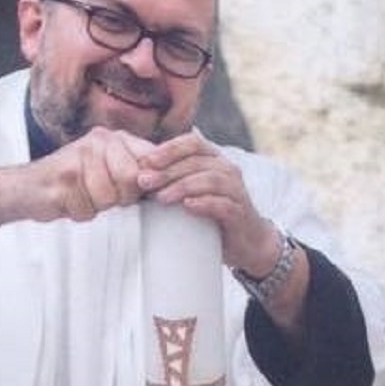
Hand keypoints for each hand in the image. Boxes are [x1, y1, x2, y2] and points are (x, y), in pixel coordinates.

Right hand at [26, 126, 155, 221]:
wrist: (29, 187)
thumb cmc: (76, 181)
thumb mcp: (110, 169)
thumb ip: (138, 171)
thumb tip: (169, 184)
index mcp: (114, 138)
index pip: (150, 160)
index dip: (151, 182)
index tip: (144, 191)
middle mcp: (98, 142)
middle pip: (131, 180)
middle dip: (120, 197)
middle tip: (102, 194)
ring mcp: (78, 158)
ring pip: (108, 198)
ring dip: (96, 206)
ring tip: (82, 196)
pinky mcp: (63, 179)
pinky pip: (87, 209)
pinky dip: (79, 212)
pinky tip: (68, 201)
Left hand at [136, 130, 280, 274]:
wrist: (246, 242)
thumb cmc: (212, 214)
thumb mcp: (192, 191)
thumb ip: (173, 180)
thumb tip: (138, 175)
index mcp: (214, 160)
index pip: (192, 143)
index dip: (169, 149)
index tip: (146, 161)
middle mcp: (227, 170)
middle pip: (196, 162)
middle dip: (167, 171)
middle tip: (144, 182)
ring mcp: (236, 191)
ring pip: (209, 180)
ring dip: (182, 186)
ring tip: (161, 198)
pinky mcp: (240, 212)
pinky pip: (223, 204)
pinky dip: (204, 203)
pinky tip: (188, 206)